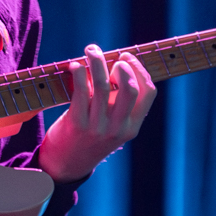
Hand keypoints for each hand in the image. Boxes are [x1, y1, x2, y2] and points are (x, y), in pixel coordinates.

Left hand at [38, 44, 155, 182]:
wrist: (66, 165)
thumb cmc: (90, 136)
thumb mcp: (113, 126)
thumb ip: (119, 102)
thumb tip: (117, 63)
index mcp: (132, 126)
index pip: (148, 92)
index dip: (139, 69)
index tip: (126, 57)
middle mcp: (118, 128)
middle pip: (129, 88)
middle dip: (121, 64)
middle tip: (109, 56)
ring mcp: (98, 128)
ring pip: (103, 86)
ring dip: (97, 61)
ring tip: (90, 51)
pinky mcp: (77, 125)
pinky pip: (81, 92)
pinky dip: (79, 73)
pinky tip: (75, 66)